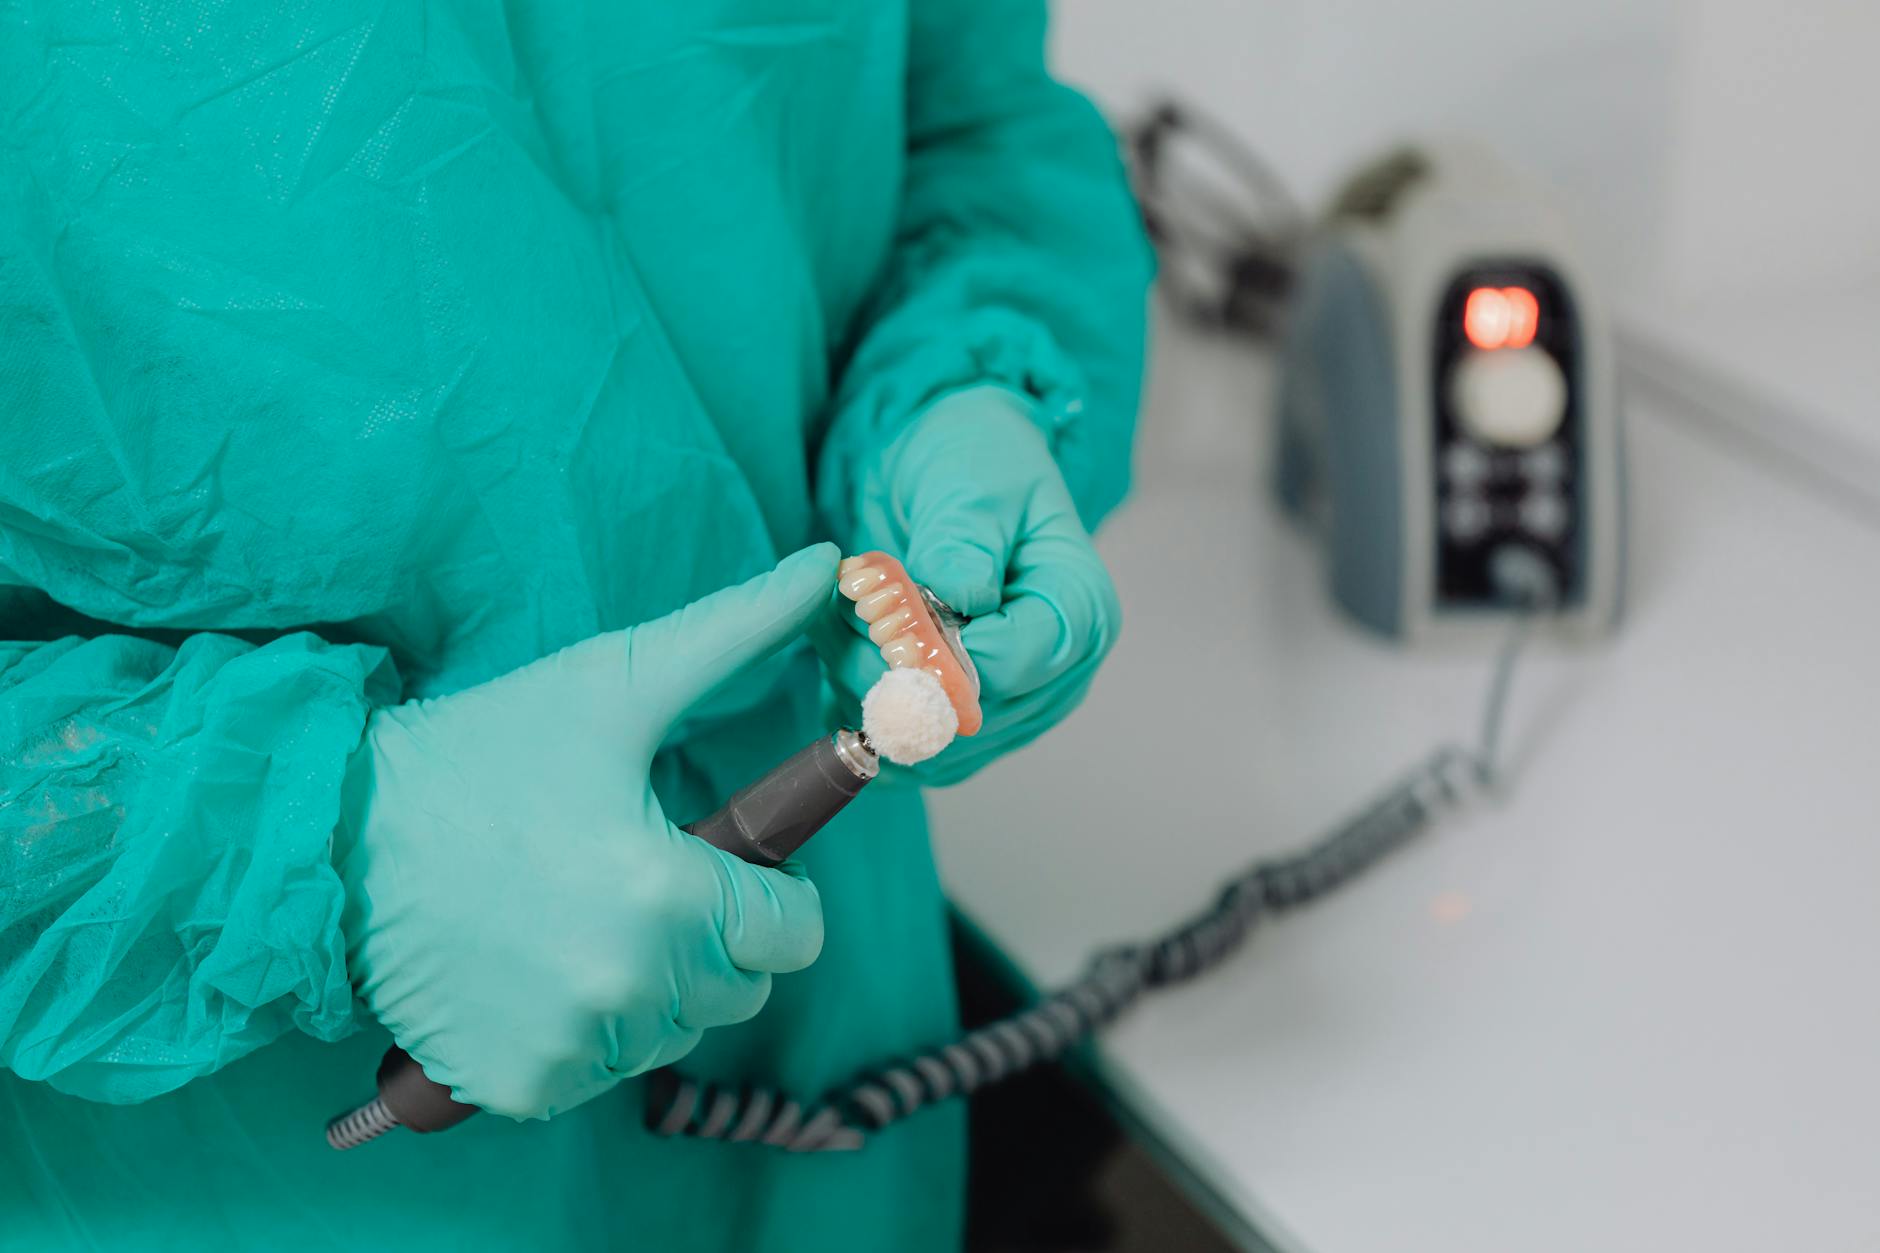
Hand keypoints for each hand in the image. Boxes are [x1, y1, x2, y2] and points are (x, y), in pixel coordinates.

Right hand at [332, 546, 837, 1120]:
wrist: (327, 833)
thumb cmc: (478, 753)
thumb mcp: (612, 684)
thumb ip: (732, 631)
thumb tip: (821, 566)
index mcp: (668, 896)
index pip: (797, 933)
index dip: (771, 889)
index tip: (716, 856)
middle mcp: (627, 990)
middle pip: (740, 987)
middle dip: (713, 935)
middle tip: (635, 874)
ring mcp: (569, 1050)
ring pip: (674, 1032)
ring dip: (650, 985)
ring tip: (577, 913)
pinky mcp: (517, 1087)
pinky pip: (600, 1072)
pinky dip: (583, 1032)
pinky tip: (532, 965)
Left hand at [819, 387, 1119, 784]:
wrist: (949, 472)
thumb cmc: (977, 464)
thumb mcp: (971, 483)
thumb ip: (964, 540)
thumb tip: (959, 595)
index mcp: (1080, 611)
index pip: (1013, 665)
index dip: (937, 654)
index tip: (878, 616)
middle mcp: (1057, 672)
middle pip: (965, 715)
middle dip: (888, 668)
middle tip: (846, 607)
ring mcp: (1011, 705)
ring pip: (925, 739)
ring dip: (863, 685)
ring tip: (840, 615)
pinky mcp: (960, 718)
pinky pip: (903, 741)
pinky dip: (858, 703)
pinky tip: (840, 645)